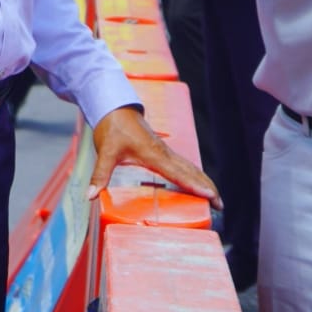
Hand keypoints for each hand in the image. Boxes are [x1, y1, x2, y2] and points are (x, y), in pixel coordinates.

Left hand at [87, 106, 219, 207]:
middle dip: (207, 187)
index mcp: (153, 154)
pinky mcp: (162, 151)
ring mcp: (165, 151)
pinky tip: (199, 184)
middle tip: (221, 204)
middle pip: (191, 171)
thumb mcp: (105, 152)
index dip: (194, 185)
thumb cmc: (112, 128)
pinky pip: (184, 165)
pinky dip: (195, 175)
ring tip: (217, 198)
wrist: (115, 107)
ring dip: (204, 181)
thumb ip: (100, 174)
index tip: (209, 195)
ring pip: (190, 167)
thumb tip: (91, 195)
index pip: (178, 173)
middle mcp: (164, 153)